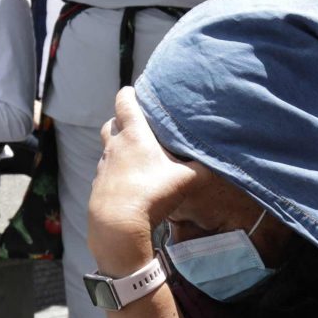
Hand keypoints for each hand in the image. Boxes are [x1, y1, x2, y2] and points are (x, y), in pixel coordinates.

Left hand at [88, 88, 200, 269]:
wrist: (118, 224)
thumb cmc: (152, 194)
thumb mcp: (186, 179)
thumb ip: (202, 168)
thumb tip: (218, 161)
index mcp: (134, 134)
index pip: (124, 101)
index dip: (129, 94)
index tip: (136, 92)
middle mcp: (114, 146)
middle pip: (111, 123)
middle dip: (122, 120)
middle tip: (139, 127)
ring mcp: (103, 166)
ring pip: (108, 148)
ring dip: (118, 148)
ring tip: (135, 157)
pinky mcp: (98, 185)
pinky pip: (106, 171)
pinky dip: (115, 171)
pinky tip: (128, 183)